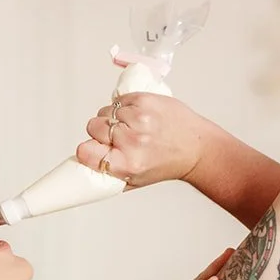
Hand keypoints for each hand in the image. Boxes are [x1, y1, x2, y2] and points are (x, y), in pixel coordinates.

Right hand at [77, 93, 213, 188]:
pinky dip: (125, 106)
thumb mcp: (135, 180)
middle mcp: (132, 141)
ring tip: (133, 126)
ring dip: (114, 117)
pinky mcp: (146, 100)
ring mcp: (140, 118)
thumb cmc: (166, 164)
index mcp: (126, 164)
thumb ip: (108, 173)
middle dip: (101, 131)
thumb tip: (83, 161)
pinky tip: (139, 116)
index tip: (95, 148)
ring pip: (106, 111)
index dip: (88, 148)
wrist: (197, 148)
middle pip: (93, 126)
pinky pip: (119, 100)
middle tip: (119, 136)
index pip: (85, 151)